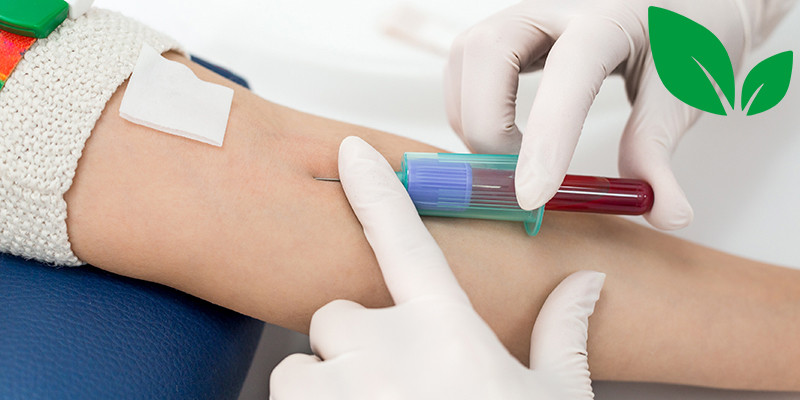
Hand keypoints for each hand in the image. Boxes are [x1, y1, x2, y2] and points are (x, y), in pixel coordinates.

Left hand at [269, 136, 605, 399]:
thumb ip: (563, 336)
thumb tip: (586, 286)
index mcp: (447, 334)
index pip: (407, 240)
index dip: (378, 189)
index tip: (351, 153)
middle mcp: (384, 352)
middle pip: (335, 314)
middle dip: (354, 343)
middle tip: (392, 384)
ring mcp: (337, 395)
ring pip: (301, 366)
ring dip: (325, 387)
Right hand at [444, 0, 791, 228]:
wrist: (684, 2)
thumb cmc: (688, 37)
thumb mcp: (681, 95)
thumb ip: (659, 154)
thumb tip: (667, 214)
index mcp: (610, 17)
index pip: (568, 72)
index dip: (546, 137)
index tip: (532, 197)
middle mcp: (557, 6)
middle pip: (488, 52)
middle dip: (488, 124)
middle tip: (518, 174)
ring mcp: (527, 14)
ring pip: (467, 58)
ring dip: (474, 118)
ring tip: (514, 156)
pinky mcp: (511, 31)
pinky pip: (466, 66)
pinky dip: (470, 109)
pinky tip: (504, 133)